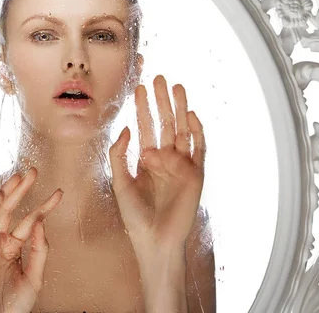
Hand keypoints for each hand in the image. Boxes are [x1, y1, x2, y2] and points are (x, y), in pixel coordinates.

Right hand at [0, 168, 62, 312]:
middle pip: (10, 210)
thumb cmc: (14, 306)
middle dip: (21, 190)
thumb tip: (40, 223)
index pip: (29, 221)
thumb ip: (38, 249)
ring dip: (4, 194)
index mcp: (13, 248)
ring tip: (17, 178)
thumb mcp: (35, 276)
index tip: (58, 193)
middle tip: (32, 171)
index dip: (44, 206)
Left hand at [109, 75, 205, 248]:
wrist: (153, 240)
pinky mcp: (196, 175)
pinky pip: (198, 149)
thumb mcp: (119, 181)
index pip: (145, 128)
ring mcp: (181, 166)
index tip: (138, 87)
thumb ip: (119, 154)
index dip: (142, 108)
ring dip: (179, 109)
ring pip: (182, 130)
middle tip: (158, 78)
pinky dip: (196, 131)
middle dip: (161, 102)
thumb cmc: (134, 215)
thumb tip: (126, 128)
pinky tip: (190, 114)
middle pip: (164, 124)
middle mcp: (165, 159)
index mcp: (146, 160)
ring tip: (175, 86)